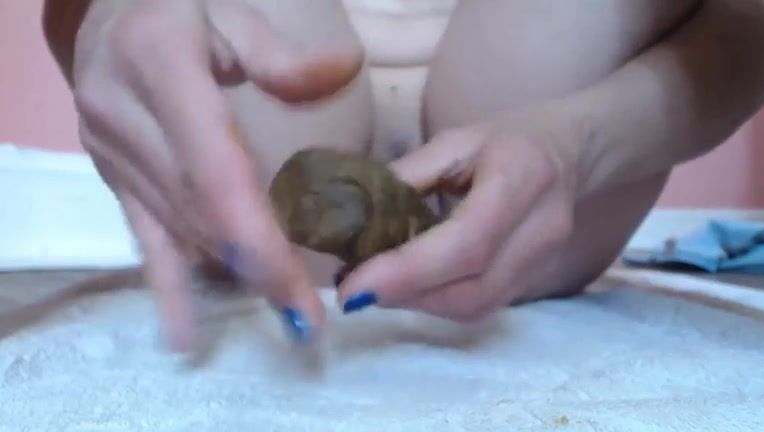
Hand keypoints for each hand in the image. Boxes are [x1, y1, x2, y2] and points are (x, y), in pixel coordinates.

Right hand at [72, 0, 362, 349]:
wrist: (110, 8)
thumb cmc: (182, 3)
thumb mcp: (231, 9)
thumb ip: (280, 53)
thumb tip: (344, 72)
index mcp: (161, 68)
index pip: (218, 175)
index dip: (260, 242)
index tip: (301, 294)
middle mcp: (125, 117)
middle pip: (200, 212)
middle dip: (257, 270)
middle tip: (306, 318)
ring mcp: (110, 150)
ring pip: (177, 228)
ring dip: (230, 274)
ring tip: (278, 315)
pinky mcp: (109, 171)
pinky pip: (141, 234)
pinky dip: (167, 284)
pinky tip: (182, 333)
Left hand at [337, 106, 588, 320]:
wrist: (570, 154)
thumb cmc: (508, 139)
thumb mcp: (454, 140)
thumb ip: (408, 176)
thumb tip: (353, 219)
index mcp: (521, 179)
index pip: (466, 243)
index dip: (407, 272)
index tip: (353, 286)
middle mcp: (541, 231)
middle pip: (471, 290)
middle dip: (404, 295)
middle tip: (352, 289)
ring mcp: (543, 264)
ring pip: (474, 307)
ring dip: (416, 304)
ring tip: (374, 286)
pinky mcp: (533, 284)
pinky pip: (480, 307)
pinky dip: (436, 303)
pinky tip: (408, 287)